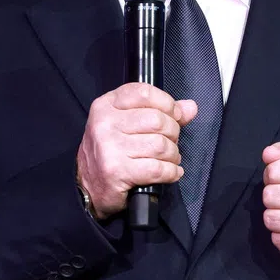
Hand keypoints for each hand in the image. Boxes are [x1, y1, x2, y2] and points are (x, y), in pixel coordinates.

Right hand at [76, 82, 196, 219]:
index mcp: (107, 105)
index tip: (174, 116)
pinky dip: (171, 172)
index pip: (144, 93)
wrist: (88, 186)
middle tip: (169, 142)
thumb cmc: (111, 151)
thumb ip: (161, 112)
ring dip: (172, 155)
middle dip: (173, 133)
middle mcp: (105, 123)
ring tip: (168, 159)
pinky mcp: (116, 171)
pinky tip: (170, 172)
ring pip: (160, 145)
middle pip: (157, 120)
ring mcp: (109, 147)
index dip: (167, 104)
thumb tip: (190, 107)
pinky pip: (157, 169)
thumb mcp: (128, 123)